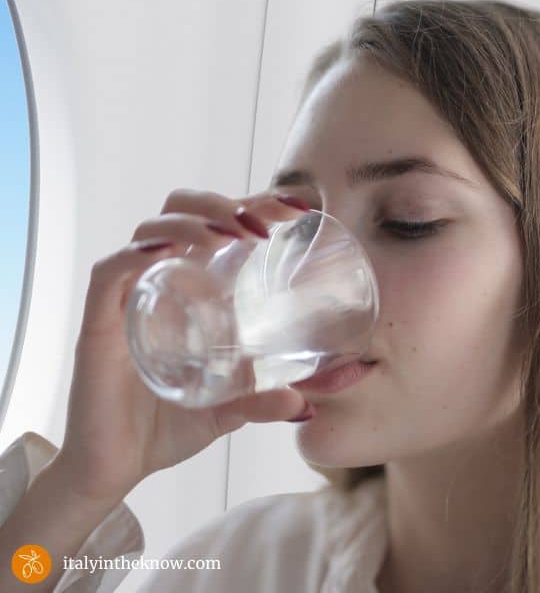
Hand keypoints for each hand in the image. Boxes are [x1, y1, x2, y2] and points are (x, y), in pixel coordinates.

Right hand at [54, 188, 312, 502]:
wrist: (113, 470)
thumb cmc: (164, 429)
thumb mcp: (228, 410)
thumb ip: (262, 401)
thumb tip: (306, 405)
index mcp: (189, 291)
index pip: (216, 226)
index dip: (253, 205)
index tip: (296, 208)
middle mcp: (157, 284)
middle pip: (181, 211)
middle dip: (223, 203)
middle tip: (264, 225)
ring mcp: (127, 300)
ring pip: (151, 231)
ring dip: (194, 220)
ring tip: (231, 234)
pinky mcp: (98, 324)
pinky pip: (110, 273)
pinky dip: (138, 253)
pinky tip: (170, 250)